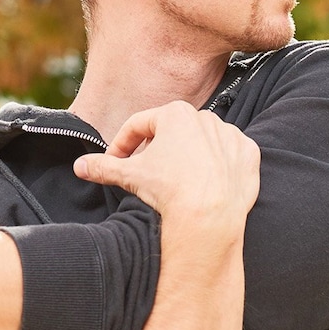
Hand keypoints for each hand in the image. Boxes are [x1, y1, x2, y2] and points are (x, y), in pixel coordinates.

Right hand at [74, 101, 259, 227]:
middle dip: (155, 150)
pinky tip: (205, 185)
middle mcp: (206, 117)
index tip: (115, 161)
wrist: (209, 216)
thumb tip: (79, 166)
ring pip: (201, 143)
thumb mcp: (128, 175)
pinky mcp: (248, 155)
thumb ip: (102, 167)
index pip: (139, 125)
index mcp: (174, 113)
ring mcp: (230, 135)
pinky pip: (229, 157)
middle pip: (172, 132)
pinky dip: (218, 167)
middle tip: (145, 173)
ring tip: (176, 182)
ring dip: (187, 157)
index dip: (122, 144)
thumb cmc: (169, 190)